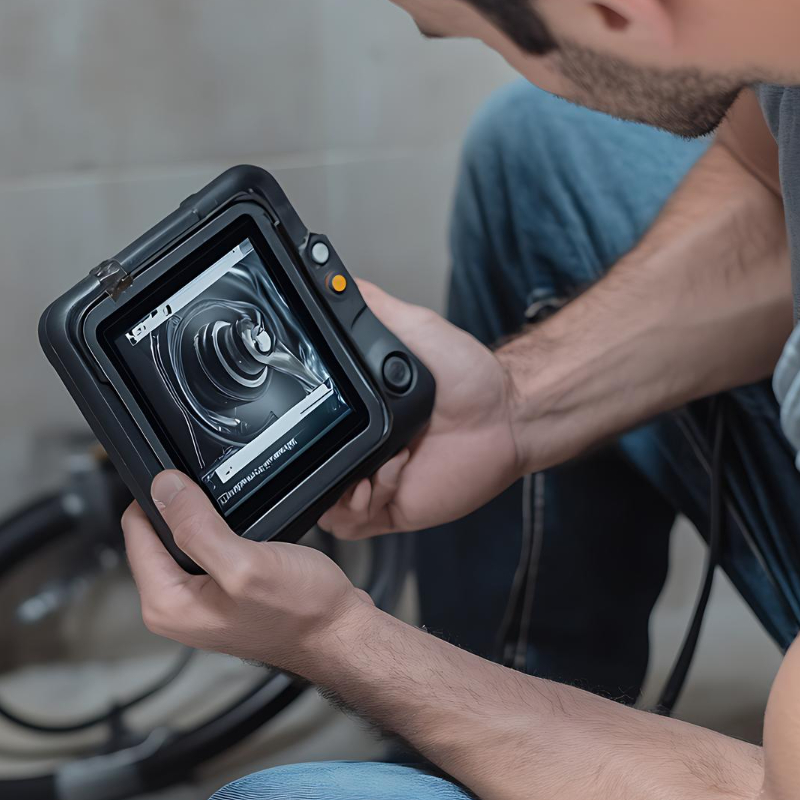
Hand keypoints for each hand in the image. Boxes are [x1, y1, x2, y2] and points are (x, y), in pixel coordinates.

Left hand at [121, 470, 376, 671]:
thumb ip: (196, 526)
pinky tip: (246, 537)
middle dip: (183, 512)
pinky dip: (222, 537)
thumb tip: (163, 488)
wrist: (339, 634)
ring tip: (237, 523)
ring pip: (182, 541)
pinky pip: (206, 553)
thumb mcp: (245, 562)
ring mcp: (197, 605)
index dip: (159, 498)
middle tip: (221, 507)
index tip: (188, 485)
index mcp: (166, 604)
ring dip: (204, 523)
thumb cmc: (301, 613)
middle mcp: (175, 609)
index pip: (135, 530)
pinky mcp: (219, 598)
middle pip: (155, 534)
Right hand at [319, 280, 524, 538]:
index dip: (292, 431)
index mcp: (355, 414)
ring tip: (379, 455)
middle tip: (343, 439)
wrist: (507, 413)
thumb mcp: (413, 328)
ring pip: (322, 505)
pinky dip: (367, 497)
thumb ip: (371, 307)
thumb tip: (330, 279)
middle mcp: (359, 451)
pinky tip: (393, 469)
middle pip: (303, 471)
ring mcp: (373, 483)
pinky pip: (354, 521)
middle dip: (312, 461)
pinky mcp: (392, 509)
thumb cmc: (468, 375)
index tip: (303, 413)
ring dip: (343, 482)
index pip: (303, 430)